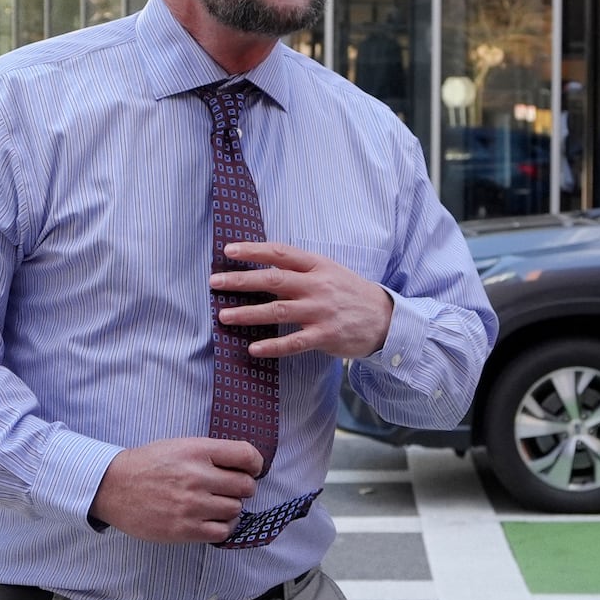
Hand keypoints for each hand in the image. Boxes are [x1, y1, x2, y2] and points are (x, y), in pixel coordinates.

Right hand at [88, 437, 262, 543]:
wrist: (113, 487)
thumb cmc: (149, 465)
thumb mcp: (180, 445)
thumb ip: (212, 453)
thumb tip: (246, 465)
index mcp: (197, 451)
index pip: (246, 455)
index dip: (255, 464)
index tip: (251, 470)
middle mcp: (196, 477)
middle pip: (246, 486)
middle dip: (243, 488)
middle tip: (230, 489)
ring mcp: (190, 505)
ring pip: (235, 510)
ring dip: (231, 508)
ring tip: (216, 504)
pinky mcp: (184, 529)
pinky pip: (222, 532)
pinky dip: (223, 527)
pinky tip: (212, 520)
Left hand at [211, 240, 393, 359]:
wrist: (385, 318)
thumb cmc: (350, 293)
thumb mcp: (329, 271)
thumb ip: (301, 269)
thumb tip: (264, 265)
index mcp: (317, 266)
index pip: (280, 253)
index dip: (253, 250)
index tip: (228, 250)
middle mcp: (317, 286)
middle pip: (273, 280)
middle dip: (240, 281)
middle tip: (215, 282)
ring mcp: (321, 311)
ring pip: (278, 310)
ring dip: (248, 313)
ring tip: (224, 316)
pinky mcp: (325, 336)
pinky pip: (294, 342)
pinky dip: (272, 346)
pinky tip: (253, 349)